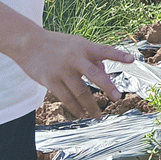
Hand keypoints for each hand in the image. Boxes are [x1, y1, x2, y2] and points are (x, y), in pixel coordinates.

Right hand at [11, 29, 133, 119]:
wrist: (28, 43)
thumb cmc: (58, 44)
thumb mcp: (78, 44)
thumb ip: (93, 57)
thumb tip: (106, 74)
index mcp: (84, 47)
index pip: (105, 51)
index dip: (118, 55)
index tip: (132, 60)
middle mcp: (74, 58)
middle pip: (94, 74)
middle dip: (107, 87)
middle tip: (118, 98)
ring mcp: (62, 70)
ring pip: (80, 92)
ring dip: (90, 106)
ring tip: (98, 115)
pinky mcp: (50, 81)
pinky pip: (65, 98)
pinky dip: (75, 108)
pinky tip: (81, 114)